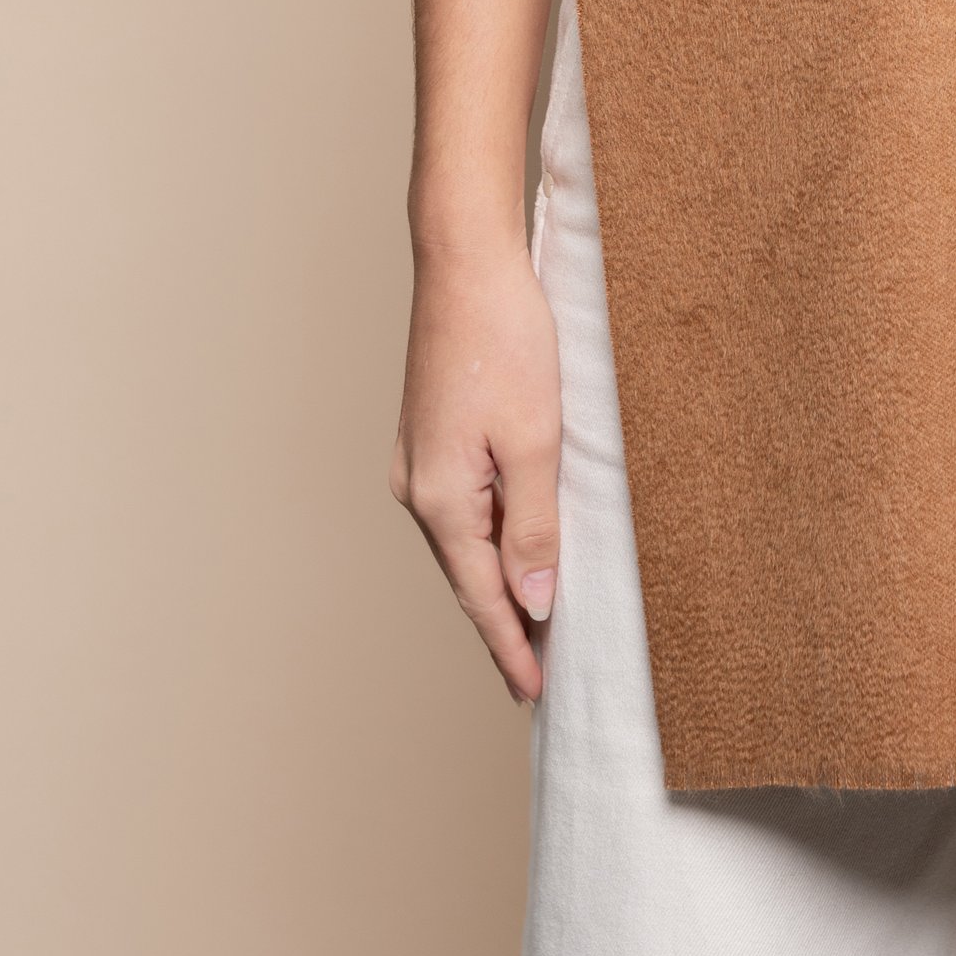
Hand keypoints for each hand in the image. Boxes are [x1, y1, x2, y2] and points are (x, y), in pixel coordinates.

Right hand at [391, 241, 562, 705]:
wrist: (466, 261)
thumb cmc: (503, 338)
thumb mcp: (536, 438)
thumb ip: (534, 525)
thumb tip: (534, 600)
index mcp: (440, 497)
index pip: (481, 596)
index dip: (511, 647)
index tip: (534, 695)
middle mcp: (416, 487)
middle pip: (467, 574)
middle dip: (504, 624)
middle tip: (539, 675)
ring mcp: (418, 461)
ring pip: (465, 540)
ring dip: (499, 579)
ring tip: (535, 621)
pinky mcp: (431, 436)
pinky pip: (464, 506)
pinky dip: (491, 536)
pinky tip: (516, 544)